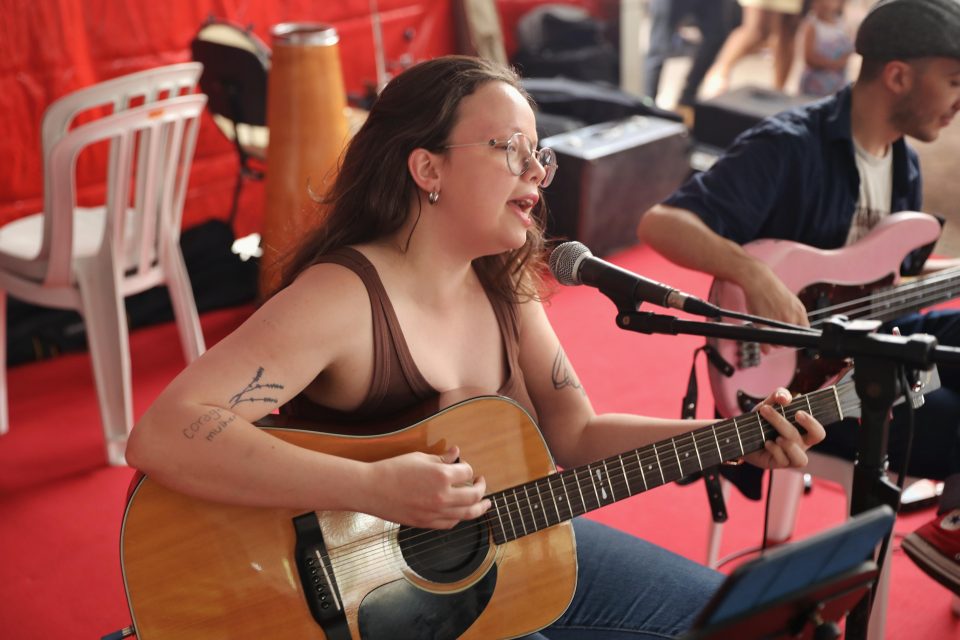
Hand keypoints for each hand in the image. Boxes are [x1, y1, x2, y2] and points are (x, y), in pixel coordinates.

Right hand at [362, 446, 489, 528]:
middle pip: (474, 496)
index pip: (467, 472)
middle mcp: (442, 496)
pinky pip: (451, 523)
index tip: (464, 466)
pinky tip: (462, 513)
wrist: (371, 489)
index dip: (468, 467)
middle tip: (482, 483)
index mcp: (441, 476)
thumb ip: (441, 458)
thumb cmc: (393, 470)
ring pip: (467, 514)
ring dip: (479, 508)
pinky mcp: (426, 523)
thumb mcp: (419, 458)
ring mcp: (435, 513)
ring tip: (485, 504)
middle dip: (482, 489)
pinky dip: (460, 518)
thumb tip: (456, 452)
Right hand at [740, 261, 808, 352]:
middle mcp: (791, 317)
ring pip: (779, 343)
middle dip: (785, 341)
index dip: (797, 336)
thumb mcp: (790, 301)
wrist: (758, 280)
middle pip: (791, 340)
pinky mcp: (764, 323)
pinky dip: (765, 347)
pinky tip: (765, 346)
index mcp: (800, 311)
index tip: (791, 337)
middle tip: (778, 337)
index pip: (804, 332)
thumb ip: (795, 316)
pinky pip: (767, 341)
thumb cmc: (771, 289)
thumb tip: (799, 330)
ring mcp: (778, 320)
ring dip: (774, 343)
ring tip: (769, 337)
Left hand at [743, 388, 825, 468]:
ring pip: (799, 453)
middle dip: (808, 424)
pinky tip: (767, 443)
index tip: (798, 412)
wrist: (742, 437)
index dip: (813, 422)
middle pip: (816, 436)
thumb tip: (785, 398)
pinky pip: (783, 460)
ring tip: (777, 437)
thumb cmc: (761, 421)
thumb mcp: (768, 404)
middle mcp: (801, 443)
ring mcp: (791, 455)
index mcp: (803, 430)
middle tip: (795, 414)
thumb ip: (778, 396)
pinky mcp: (779, 463)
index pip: (819, 429)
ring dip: (789, 443)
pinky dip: (775, 450)